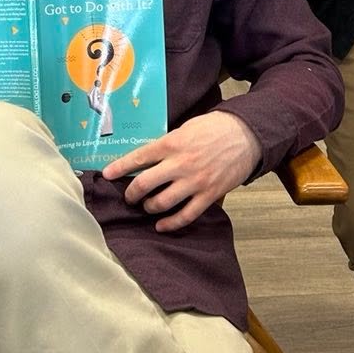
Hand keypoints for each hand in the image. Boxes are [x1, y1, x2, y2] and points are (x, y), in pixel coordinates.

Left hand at [102, 112, 260, 233]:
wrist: (247, 134)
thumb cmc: (215, 127)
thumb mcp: (186, 127)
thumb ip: (168, 143)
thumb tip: (148, 157)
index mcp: (171, 143)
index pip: (137, 158)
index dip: (118, 168)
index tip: (106, 175)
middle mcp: (179, 164)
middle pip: (144, 184)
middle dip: (131, 194)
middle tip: (129, 196)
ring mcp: (194, 182)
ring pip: (161, 203)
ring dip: (149, 207)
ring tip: (147, 206)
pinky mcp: (209, 195)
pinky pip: (185, 215)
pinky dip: (170, 223)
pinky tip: (161, 225)